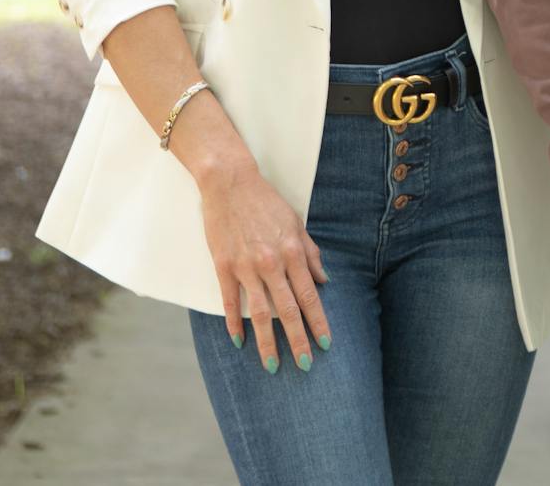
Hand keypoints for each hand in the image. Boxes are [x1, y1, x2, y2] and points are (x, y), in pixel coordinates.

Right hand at [196, 159, 331, 375]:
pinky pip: (231, 301)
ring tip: (272, 366)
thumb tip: (323, 280)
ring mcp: (246, 267)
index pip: (310, 296)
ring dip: (267, 343)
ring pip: (261, 313)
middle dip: (298, 341)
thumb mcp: (296, 223)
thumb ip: (310, 253)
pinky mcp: (224, 266)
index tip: (325, 344)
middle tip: (305, 366)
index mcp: (292, 253)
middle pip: (288, 311)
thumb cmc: (266, 202)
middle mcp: (272, 263)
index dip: (318, 322)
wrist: (230, 183)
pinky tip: (239, 341)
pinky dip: (235, 323)